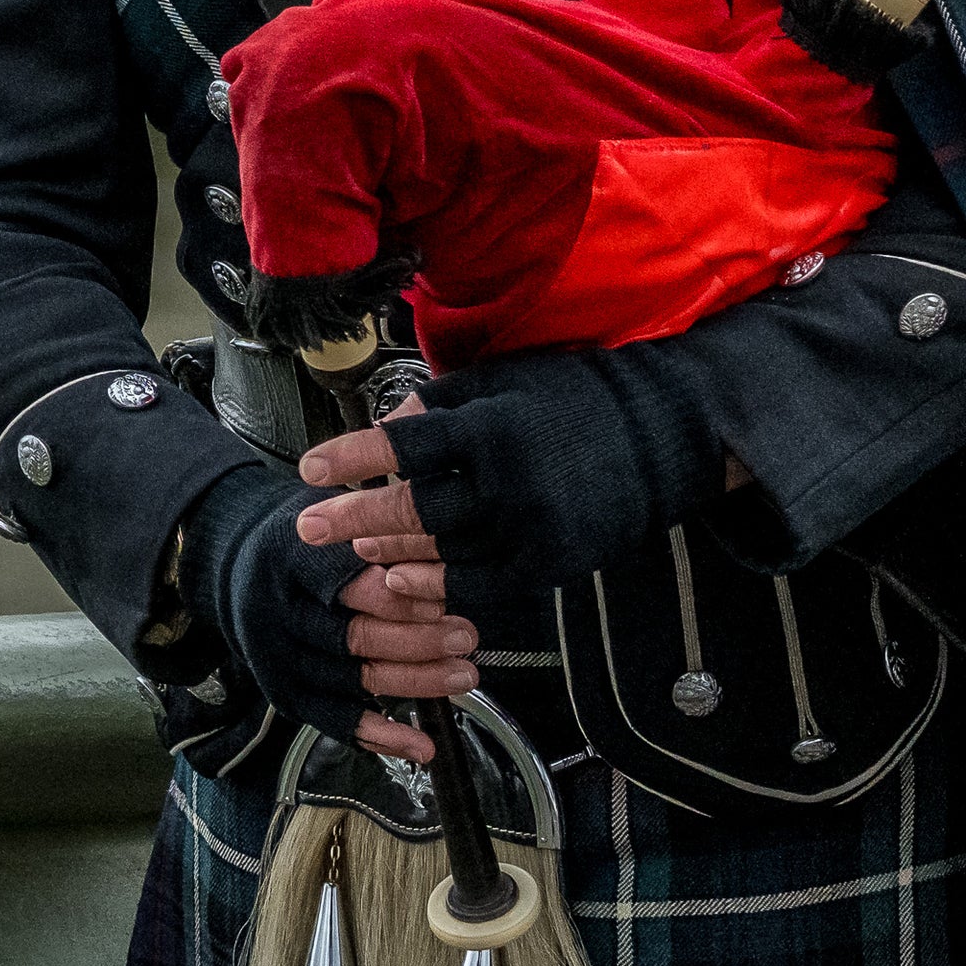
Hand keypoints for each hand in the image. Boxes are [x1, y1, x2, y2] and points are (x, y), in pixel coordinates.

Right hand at [178, 466, 475, 757]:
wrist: (237, 568)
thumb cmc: (301, 539)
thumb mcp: (327, 514)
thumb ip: (372, 531)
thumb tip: (441, 550)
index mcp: (284, 556)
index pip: (344, 581)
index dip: (396, 594)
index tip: (443, 597)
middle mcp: (274, 612)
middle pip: (353, 636)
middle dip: (419, 640)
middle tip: (466, 635)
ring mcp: (278, 660)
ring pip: (354, 681)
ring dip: (415, 682)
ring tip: (462, 674)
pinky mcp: (285, 696)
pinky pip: (338, 722)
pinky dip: (383, 737)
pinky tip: (422, 746)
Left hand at [320, 344, 736, 598]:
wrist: (657, 435)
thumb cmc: (572, 396)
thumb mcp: (503, 379)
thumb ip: (442, 404)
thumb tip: (389, 425)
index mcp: (493, 424)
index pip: (406, 443)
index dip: (353, 457)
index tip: (308, 468)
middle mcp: (509, 481)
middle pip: (414, 509)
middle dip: (354, 517)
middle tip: (310, 525)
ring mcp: (531, 529)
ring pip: (442, 554)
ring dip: (390, 552)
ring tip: (355, 546)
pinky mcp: (550, 564)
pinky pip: (479, 586)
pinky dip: (438, 584)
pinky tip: (404, 578)